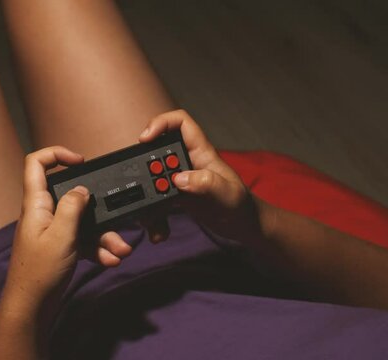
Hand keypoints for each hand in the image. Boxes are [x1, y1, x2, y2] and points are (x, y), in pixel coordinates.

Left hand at [0, 146, 131, 317]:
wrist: (32, 308)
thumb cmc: (39, 273)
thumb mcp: (61, 235)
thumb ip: (72, 207)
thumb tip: (82, 188)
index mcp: (36, 204)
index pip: (36, 164)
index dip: (57, 155)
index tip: (80, 162)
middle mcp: (43, 214)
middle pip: (71, 196)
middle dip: (97, 208)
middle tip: (115, 216)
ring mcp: (52, 231)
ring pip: (83, 222)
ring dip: (104, 234)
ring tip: (121, 250)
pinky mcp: (61, 247)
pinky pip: (84, 240)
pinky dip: (98, 248)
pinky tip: (110, 259)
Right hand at [139, 109, 252, 241]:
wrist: (242, 226)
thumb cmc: (241, 206)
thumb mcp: (228, 194)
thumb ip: (207, 183)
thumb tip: (178, 179)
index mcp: (201, 152)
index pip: (180, 123)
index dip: (160, 123)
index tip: (145, 139)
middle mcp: (188, 161)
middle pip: (158, 149)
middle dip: (146, 166)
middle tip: (144, 185)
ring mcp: (181, 178)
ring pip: (153, 177)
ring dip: (147, 196)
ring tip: (151, 219)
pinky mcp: (176, 195)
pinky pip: (156, 198)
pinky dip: (153, 214)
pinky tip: (158, 232)